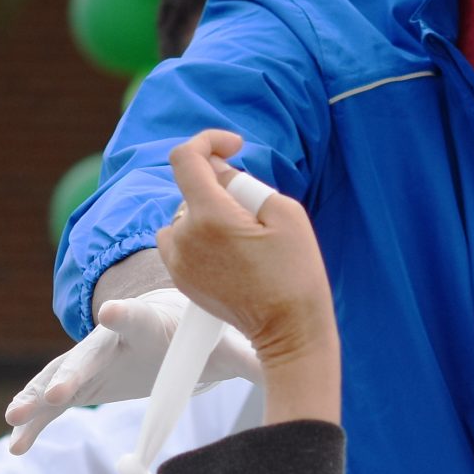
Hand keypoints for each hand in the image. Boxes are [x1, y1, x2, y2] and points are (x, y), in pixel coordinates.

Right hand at [3, 287, 261, 453]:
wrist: (171, 321)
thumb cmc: (203, 332)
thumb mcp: (230, 343)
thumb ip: (253, 355)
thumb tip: (293, 364)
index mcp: (152, 321)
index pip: (137, 317)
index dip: (126, 316)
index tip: (112, 312)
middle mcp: (114, 337)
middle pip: (89, 354)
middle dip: (69, 373)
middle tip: (56, 395)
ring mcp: (93, 358)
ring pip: (59, 375)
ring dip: (37, 397)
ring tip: (13, 419)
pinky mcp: (84, 380)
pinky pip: (53, 399)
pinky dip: (36, 418)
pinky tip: (17, 443)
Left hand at [158, 130, 340, 424]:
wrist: (288, 332)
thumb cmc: (295, 273)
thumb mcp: (285, 212)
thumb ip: (245, 183)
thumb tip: (218, 172)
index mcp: (209, 217)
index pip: (186, 158)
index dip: (209, 141)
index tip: (235, 146)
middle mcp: (184, 237)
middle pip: (192, 188)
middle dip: (222, 188)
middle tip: (259, 216)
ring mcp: (178, 261)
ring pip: (187, 214)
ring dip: (211, 213)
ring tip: (248, 240)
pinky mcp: (181, 278)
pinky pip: (184, 240)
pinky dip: (204, 236)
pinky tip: (235, 257)